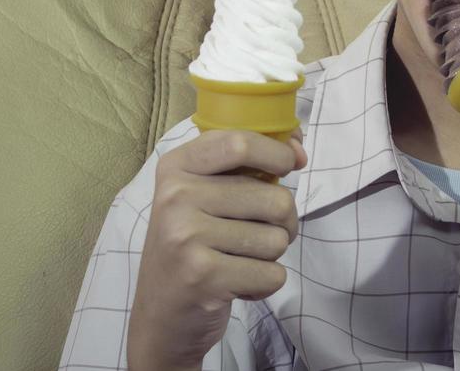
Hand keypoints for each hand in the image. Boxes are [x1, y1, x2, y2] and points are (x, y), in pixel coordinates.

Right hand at [126, 128, 306, 370]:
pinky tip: (237, 284)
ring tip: (240, 260)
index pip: (239, 142)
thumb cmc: (194, 244)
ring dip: (271, 256)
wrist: (161, 316)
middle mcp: (176, 196)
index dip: (277, 152)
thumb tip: (299, 148)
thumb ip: (247, 163)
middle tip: (260, 234)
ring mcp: (186, 237)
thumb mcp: (203, 193)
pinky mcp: (202, 277)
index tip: (289, 164)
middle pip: (273, 197)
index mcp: (177, 167)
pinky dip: (265, 284)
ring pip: (277, 239)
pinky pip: (272, 274)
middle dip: (284, 221)